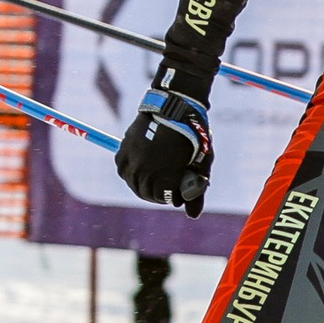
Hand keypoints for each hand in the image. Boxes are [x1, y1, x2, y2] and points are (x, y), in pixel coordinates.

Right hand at [116, 88, 214, 214]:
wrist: (175, 106)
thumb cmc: (193, 135)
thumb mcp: (201, 163)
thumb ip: (197, 191)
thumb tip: (192, 216)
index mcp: (166, 174)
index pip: (164, 198)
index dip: (174, 197)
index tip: (179, 192)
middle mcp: (146, 169)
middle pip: (146, 193)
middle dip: (158, 194)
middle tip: (166, 188)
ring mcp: (133, 158)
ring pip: (132, 183)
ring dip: (142, 185)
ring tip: (153, 180)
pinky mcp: (125, 147)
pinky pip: (122, 169)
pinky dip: (129, 172)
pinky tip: (139, 170)